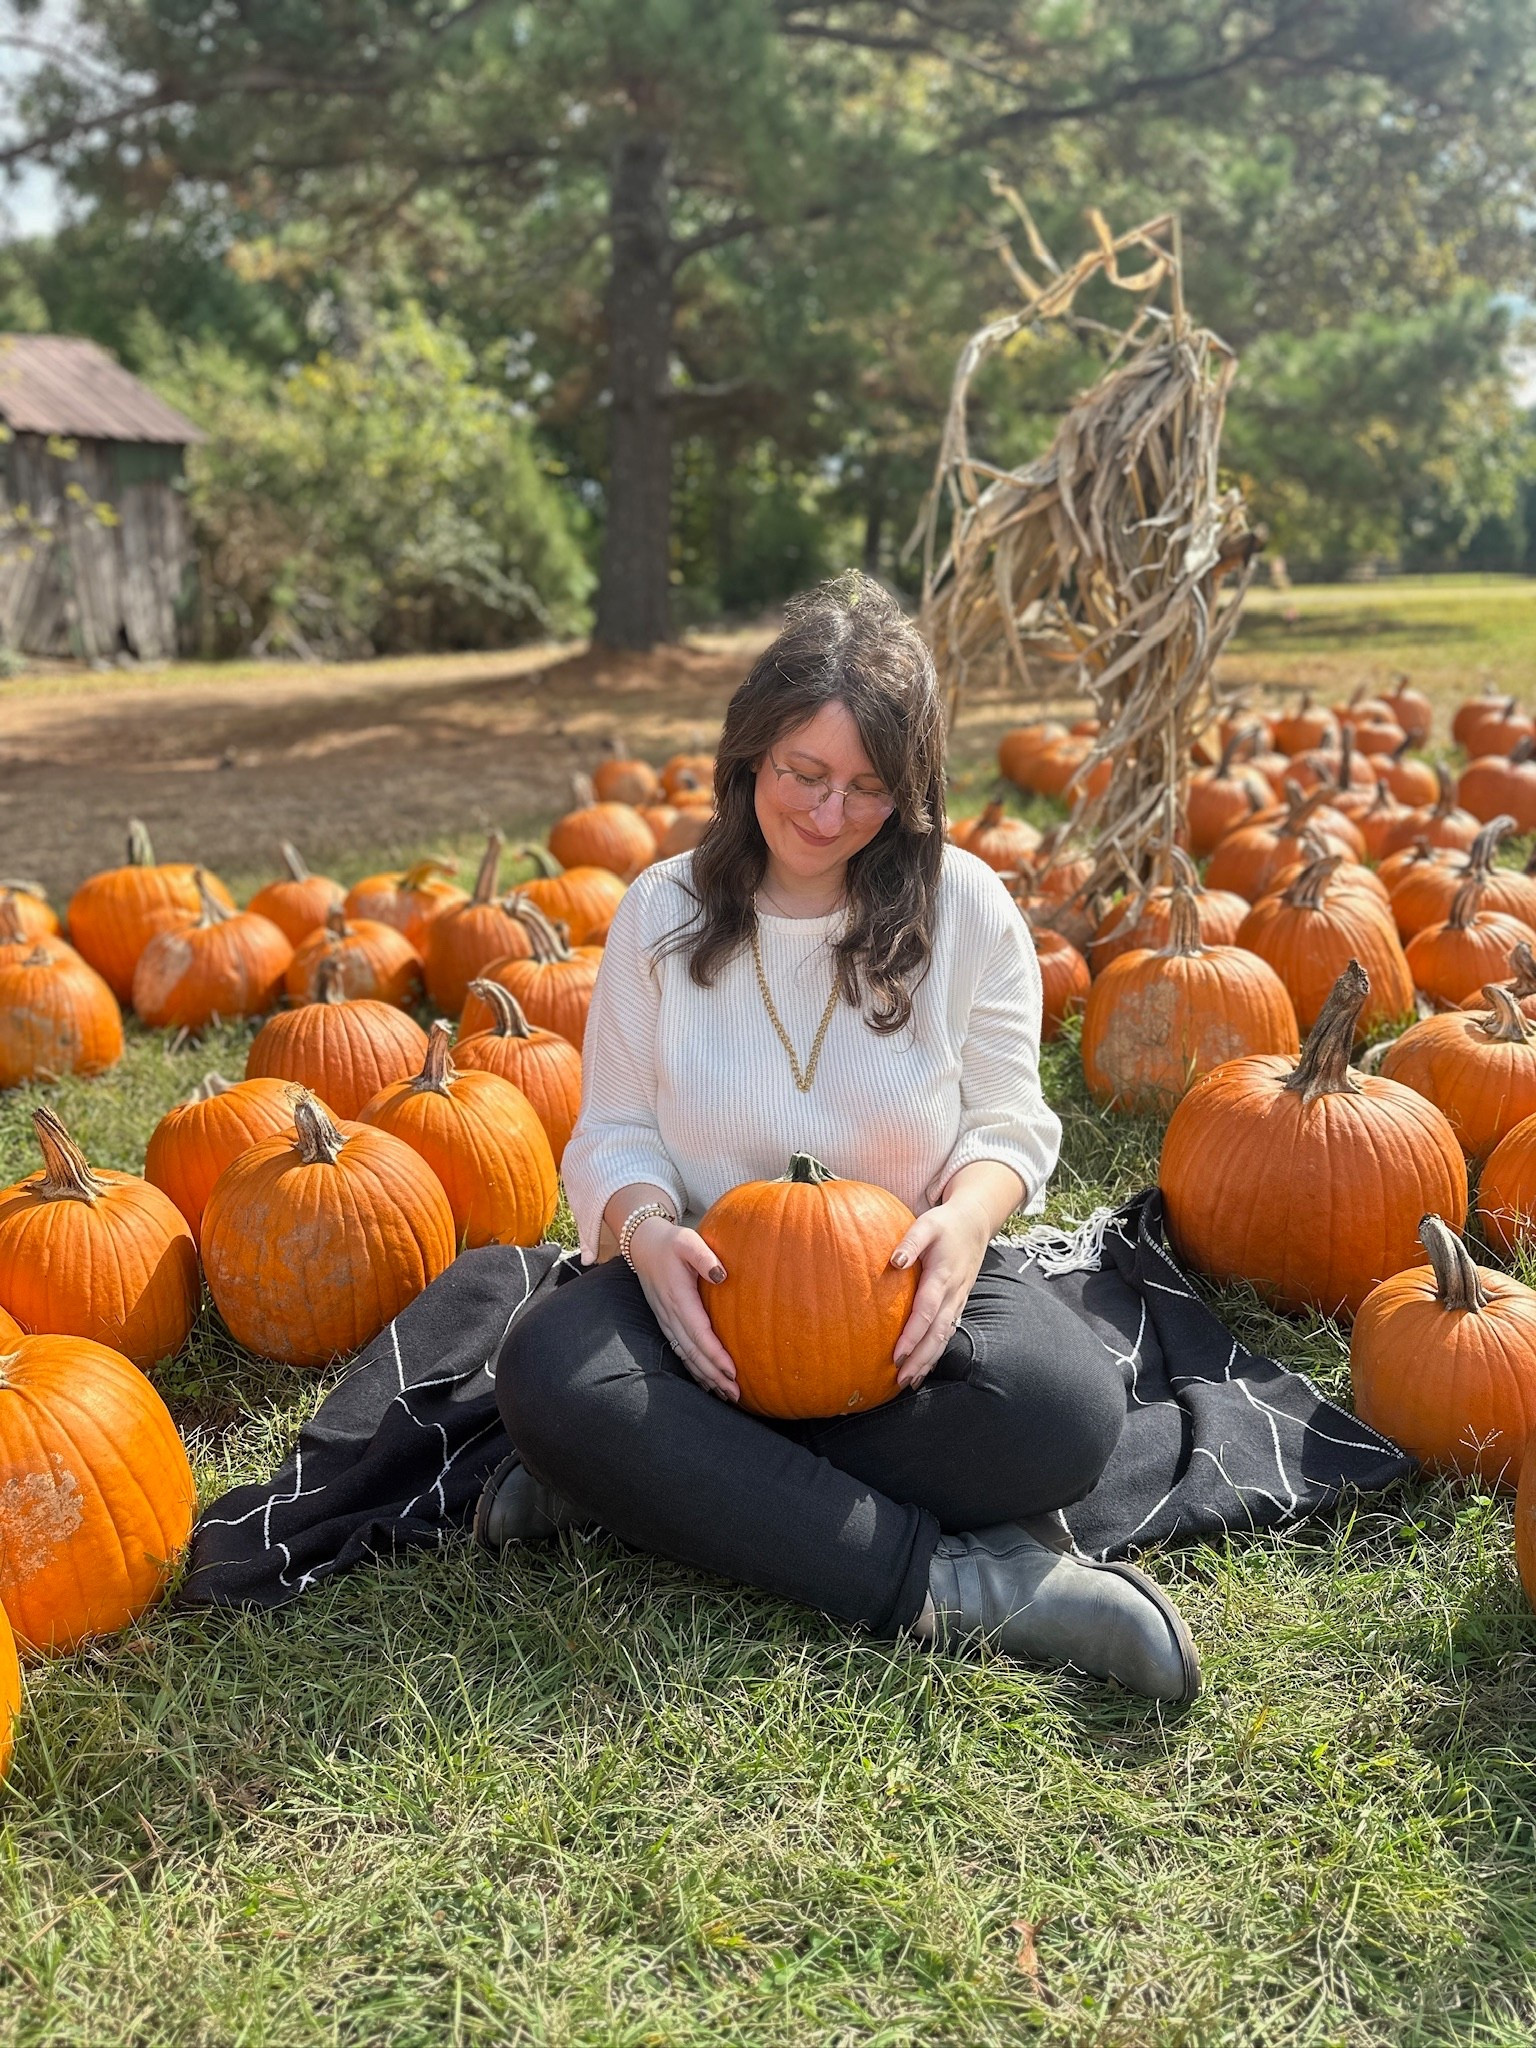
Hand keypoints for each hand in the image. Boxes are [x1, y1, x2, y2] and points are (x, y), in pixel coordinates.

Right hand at [627, 1218, 739, 1401]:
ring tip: (726, 1394)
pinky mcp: (666, 1322)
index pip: (699, 1333)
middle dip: (714, 1375)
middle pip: (694, 1352)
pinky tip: (707, 1382)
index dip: (715, 1354)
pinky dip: (694, 1369)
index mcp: (679, 1297)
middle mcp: (671, 1314)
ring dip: (705, 1377)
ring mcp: (666, 1321)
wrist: (643, 1245)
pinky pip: (680, 1351)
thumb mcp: (687, 1241)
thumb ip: (704, 1256)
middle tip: (736, 1394)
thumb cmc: (671, 1242)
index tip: (733, 1371)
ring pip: (686, 1356)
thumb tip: (722, 1275)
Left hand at [889, 1197, 992, 1391]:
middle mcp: (954, 1294)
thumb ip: (910, 1242)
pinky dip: (936, 1353)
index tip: (897, 1354)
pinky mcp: (958, 1304)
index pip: (927, 1312)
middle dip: (920, 1359)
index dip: (913, 1335)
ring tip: (908, 1381)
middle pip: (938, 1334)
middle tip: (900, 1379)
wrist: (976, 1223)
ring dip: (928, 1361)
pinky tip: (923, 1368)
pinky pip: (948, 1333)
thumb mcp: (927, 1224)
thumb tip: (894, 1262)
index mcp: (943, 1277)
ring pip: (945, 1338)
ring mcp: (959, 1301)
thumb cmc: (946, 1224)